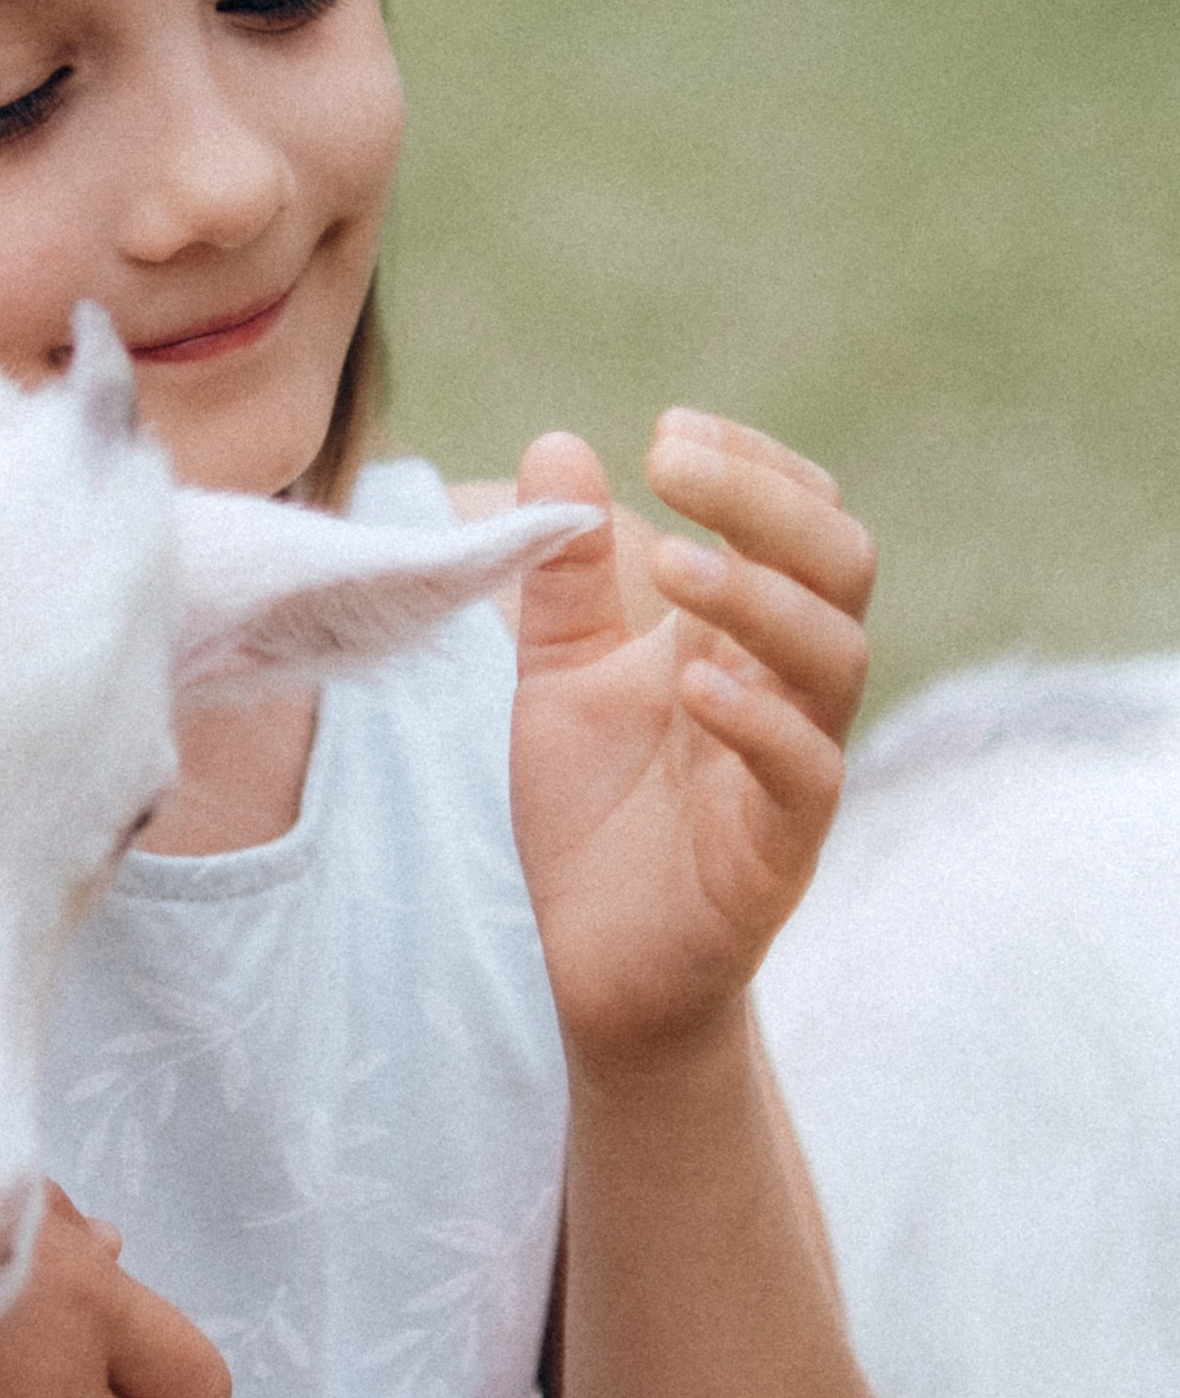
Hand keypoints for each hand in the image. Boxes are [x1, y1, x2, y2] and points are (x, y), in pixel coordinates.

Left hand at [507, 414, 874, 1070]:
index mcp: (744, 634)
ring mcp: (793, 763)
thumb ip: (563, 573)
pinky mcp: (780, 846)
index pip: (795, 519)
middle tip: (672, 461)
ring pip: (835, 656)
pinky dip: (757, 718)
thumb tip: (559, 441)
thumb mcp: (559, 675)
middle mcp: (786, 686)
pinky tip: (694, 682)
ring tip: (674, 562)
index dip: (750, 465)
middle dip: (763, 501)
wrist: (601, 966)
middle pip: (837, 563)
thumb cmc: (595, 816)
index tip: (669, 431)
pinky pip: (805, 770)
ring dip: (759, 597)